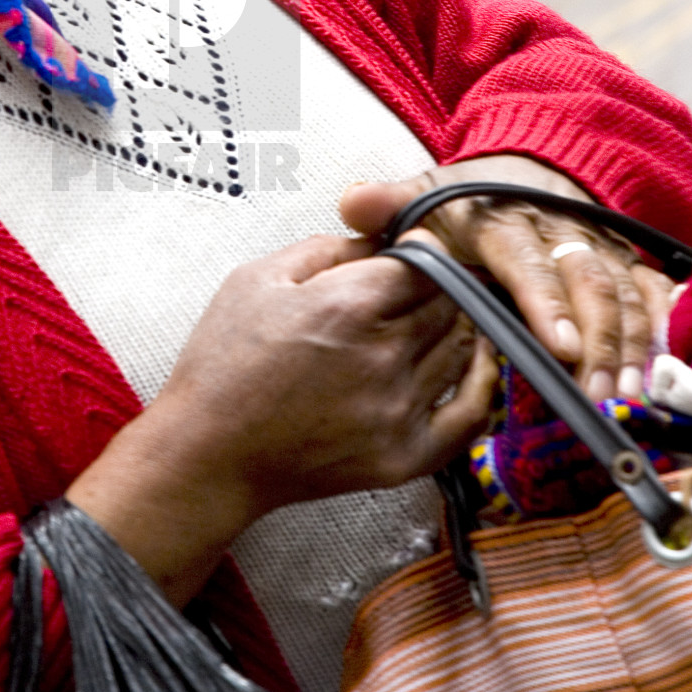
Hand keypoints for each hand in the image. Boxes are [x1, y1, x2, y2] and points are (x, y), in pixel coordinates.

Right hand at [67, 233, 495, 604]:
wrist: (209, 454)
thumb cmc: (224, 363)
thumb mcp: (258, 278)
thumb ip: (328, 248)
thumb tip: (383, 236)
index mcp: (345, 306)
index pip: (426, 261)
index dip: (421, 249)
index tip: (410, 251)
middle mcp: (381, 357)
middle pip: (449, 302)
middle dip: (436, 285)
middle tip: (417, 285)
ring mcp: (397, 411)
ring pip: (461, 348)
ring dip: (452, 326)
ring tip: (429, 318)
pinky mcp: (403, 456)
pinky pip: (471, 413)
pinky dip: (482, 382)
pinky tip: (474, 363)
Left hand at [339, 154, 674, 402]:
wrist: (526, 168)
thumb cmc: (469, 199)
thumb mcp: (428, 195)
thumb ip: (391, 205)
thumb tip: (352, 205)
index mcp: (507, 220)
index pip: (527, 262)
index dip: (544, 301)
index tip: (555, 344)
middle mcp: (559, 232)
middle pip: (587, 283)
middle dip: (595, 339)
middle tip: (593, 390)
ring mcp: (594, 248)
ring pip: (621, 293)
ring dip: (625, 344)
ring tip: (618, 394)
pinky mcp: (619, 262)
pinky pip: (648, 293)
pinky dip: (655, 328)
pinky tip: (650, 370)